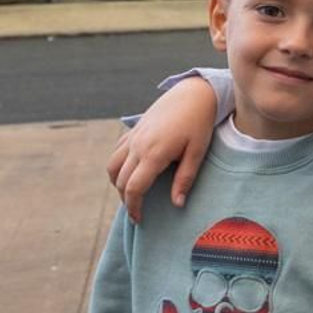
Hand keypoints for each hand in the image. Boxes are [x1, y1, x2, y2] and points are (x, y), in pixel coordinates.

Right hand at [105, 78, 218, 220]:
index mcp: (153, 153)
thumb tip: (177, 204)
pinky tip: (131, 171)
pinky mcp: (134, 129)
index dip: (133, 207)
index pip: (134, 188)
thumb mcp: (197, 152)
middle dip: (126, 200)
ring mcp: (133, 136)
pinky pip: (117, 151)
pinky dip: (118, 166)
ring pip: (113, 166)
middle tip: (137, 213)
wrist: (194, 92)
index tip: (139, 219)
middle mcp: (138, 145)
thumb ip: (185, 179)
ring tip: (132, 194)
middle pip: (120, 180)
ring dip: (118, 183)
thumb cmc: (199, 122)